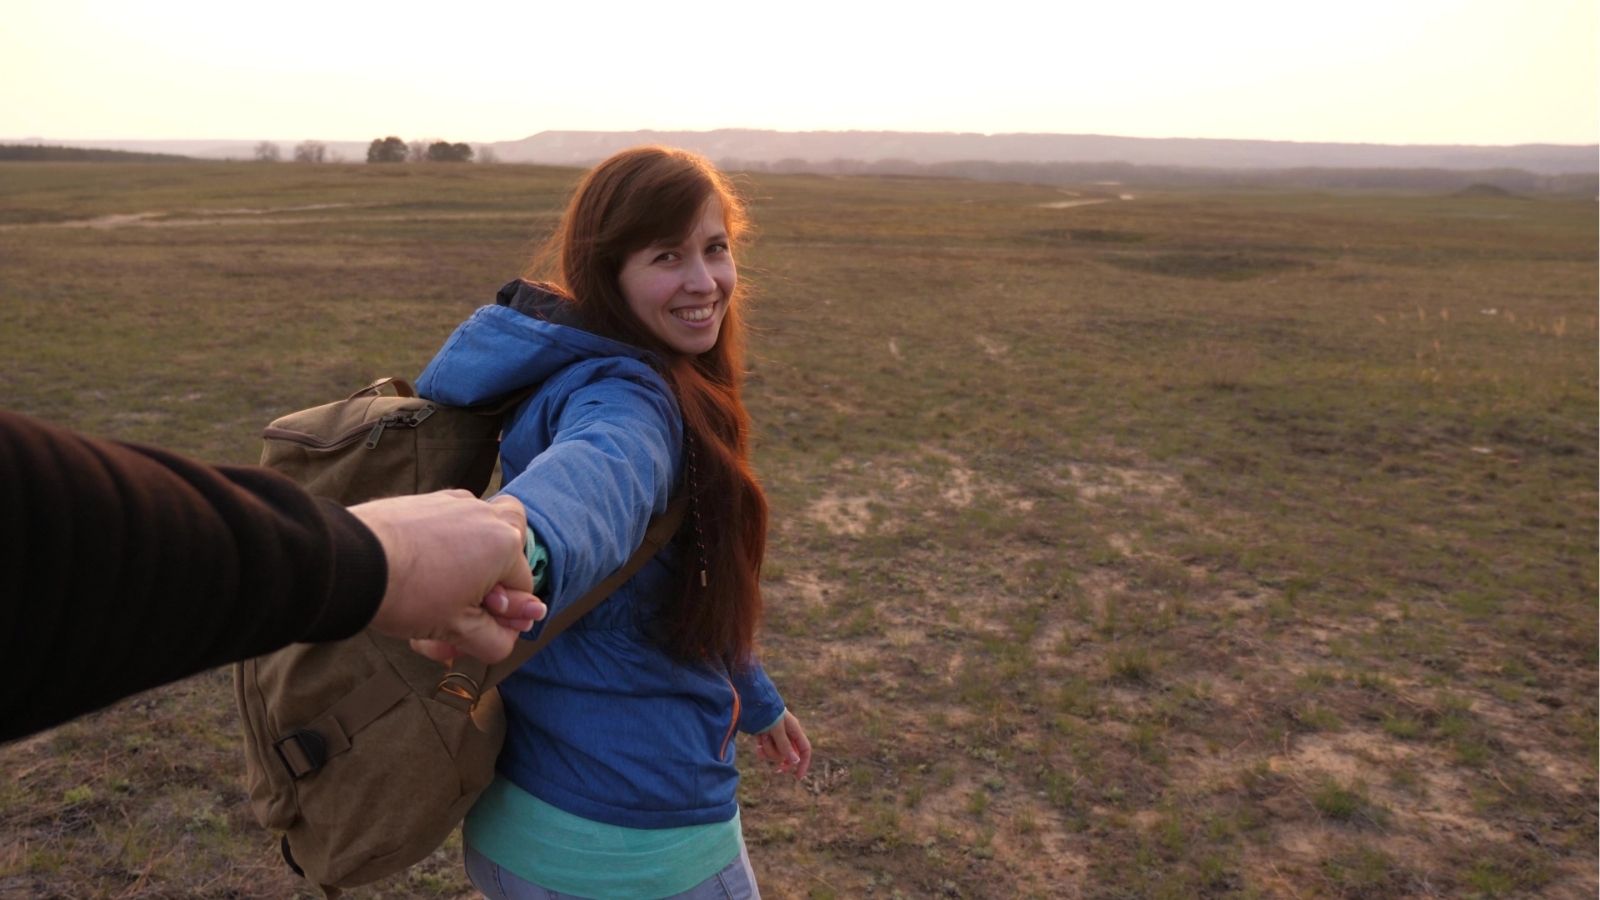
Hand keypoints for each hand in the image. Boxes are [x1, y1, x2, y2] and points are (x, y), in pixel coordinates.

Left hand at [351, 491, 545, 662]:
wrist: (352, 563)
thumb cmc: (408, 594)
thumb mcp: (458, 631)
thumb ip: (497, 638)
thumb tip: (514, 634)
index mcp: (505, 545)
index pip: (523, 590)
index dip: (501, 617)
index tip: (474, 632)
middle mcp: (487, 517)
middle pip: (505, 559)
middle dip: (489, 589)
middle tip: (460, 615)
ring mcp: (457, 504)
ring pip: (477, 544)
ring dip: (466, 574)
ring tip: (433, 603)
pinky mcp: (429, 501)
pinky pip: (451, 528)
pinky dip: (444, 553)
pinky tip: (419, 577)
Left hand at [755, 710, 811, 778]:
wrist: (750, 700)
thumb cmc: (766, 712)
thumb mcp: (776, 729)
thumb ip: (785, 745)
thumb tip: (795, 761)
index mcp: (794, 730)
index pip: (804, 750)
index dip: (803, 763)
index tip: (797, 777)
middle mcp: (786, 734)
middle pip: (788, 755)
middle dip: (778, 756)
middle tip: (773, 760)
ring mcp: (775, 736)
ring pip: (775, 753)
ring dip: (768, 749)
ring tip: (762, 736)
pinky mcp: (764, 736)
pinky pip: (766, 751)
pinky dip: (762, 750)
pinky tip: (758, 745)